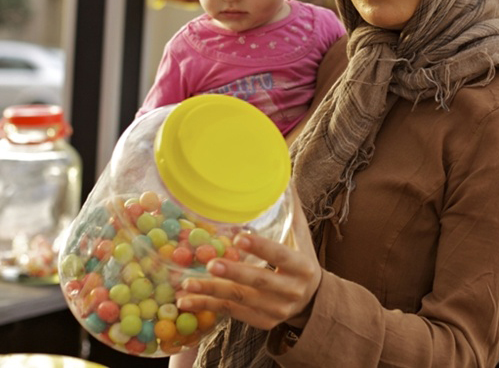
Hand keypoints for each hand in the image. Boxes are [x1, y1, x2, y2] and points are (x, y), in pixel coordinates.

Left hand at [175, 190, 320, 330]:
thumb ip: (291, 210)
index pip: (280, 255)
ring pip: (240, 300)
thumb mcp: (300, 237)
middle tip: (209, 264)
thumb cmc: (300, 259)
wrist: (312, 300)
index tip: (239, 238)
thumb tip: (282, 177)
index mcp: (302, 267)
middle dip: (233, 273)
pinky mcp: (262, 322)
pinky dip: (207, 307)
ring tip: (186, 284)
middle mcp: (291, 291)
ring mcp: (276, 310)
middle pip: (258, 281)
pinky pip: (232, 313)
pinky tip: (186, 300)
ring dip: (211, 292)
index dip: (260, 248)